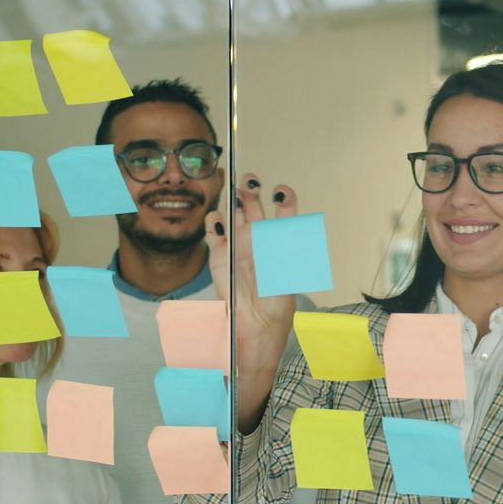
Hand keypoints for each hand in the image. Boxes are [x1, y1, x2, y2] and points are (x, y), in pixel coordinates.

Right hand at [205, 174, 297, 368]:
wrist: (255, 322)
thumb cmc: (277, 300)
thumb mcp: (287, 267)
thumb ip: (284, 241)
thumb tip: (282, 221)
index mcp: (280, 239)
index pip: (284, 210)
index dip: (284, 197)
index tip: (281, 192)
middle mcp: (259, 237)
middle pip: (254, 204)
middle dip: (251, 189)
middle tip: (250, 181)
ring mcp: (239, 242)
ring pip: (234, 212)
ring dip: (234, 200)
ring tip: (235, 196)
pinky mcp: (220, 252)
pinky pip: (215, 229)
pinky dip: (214, 221)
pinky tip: (219, 223)